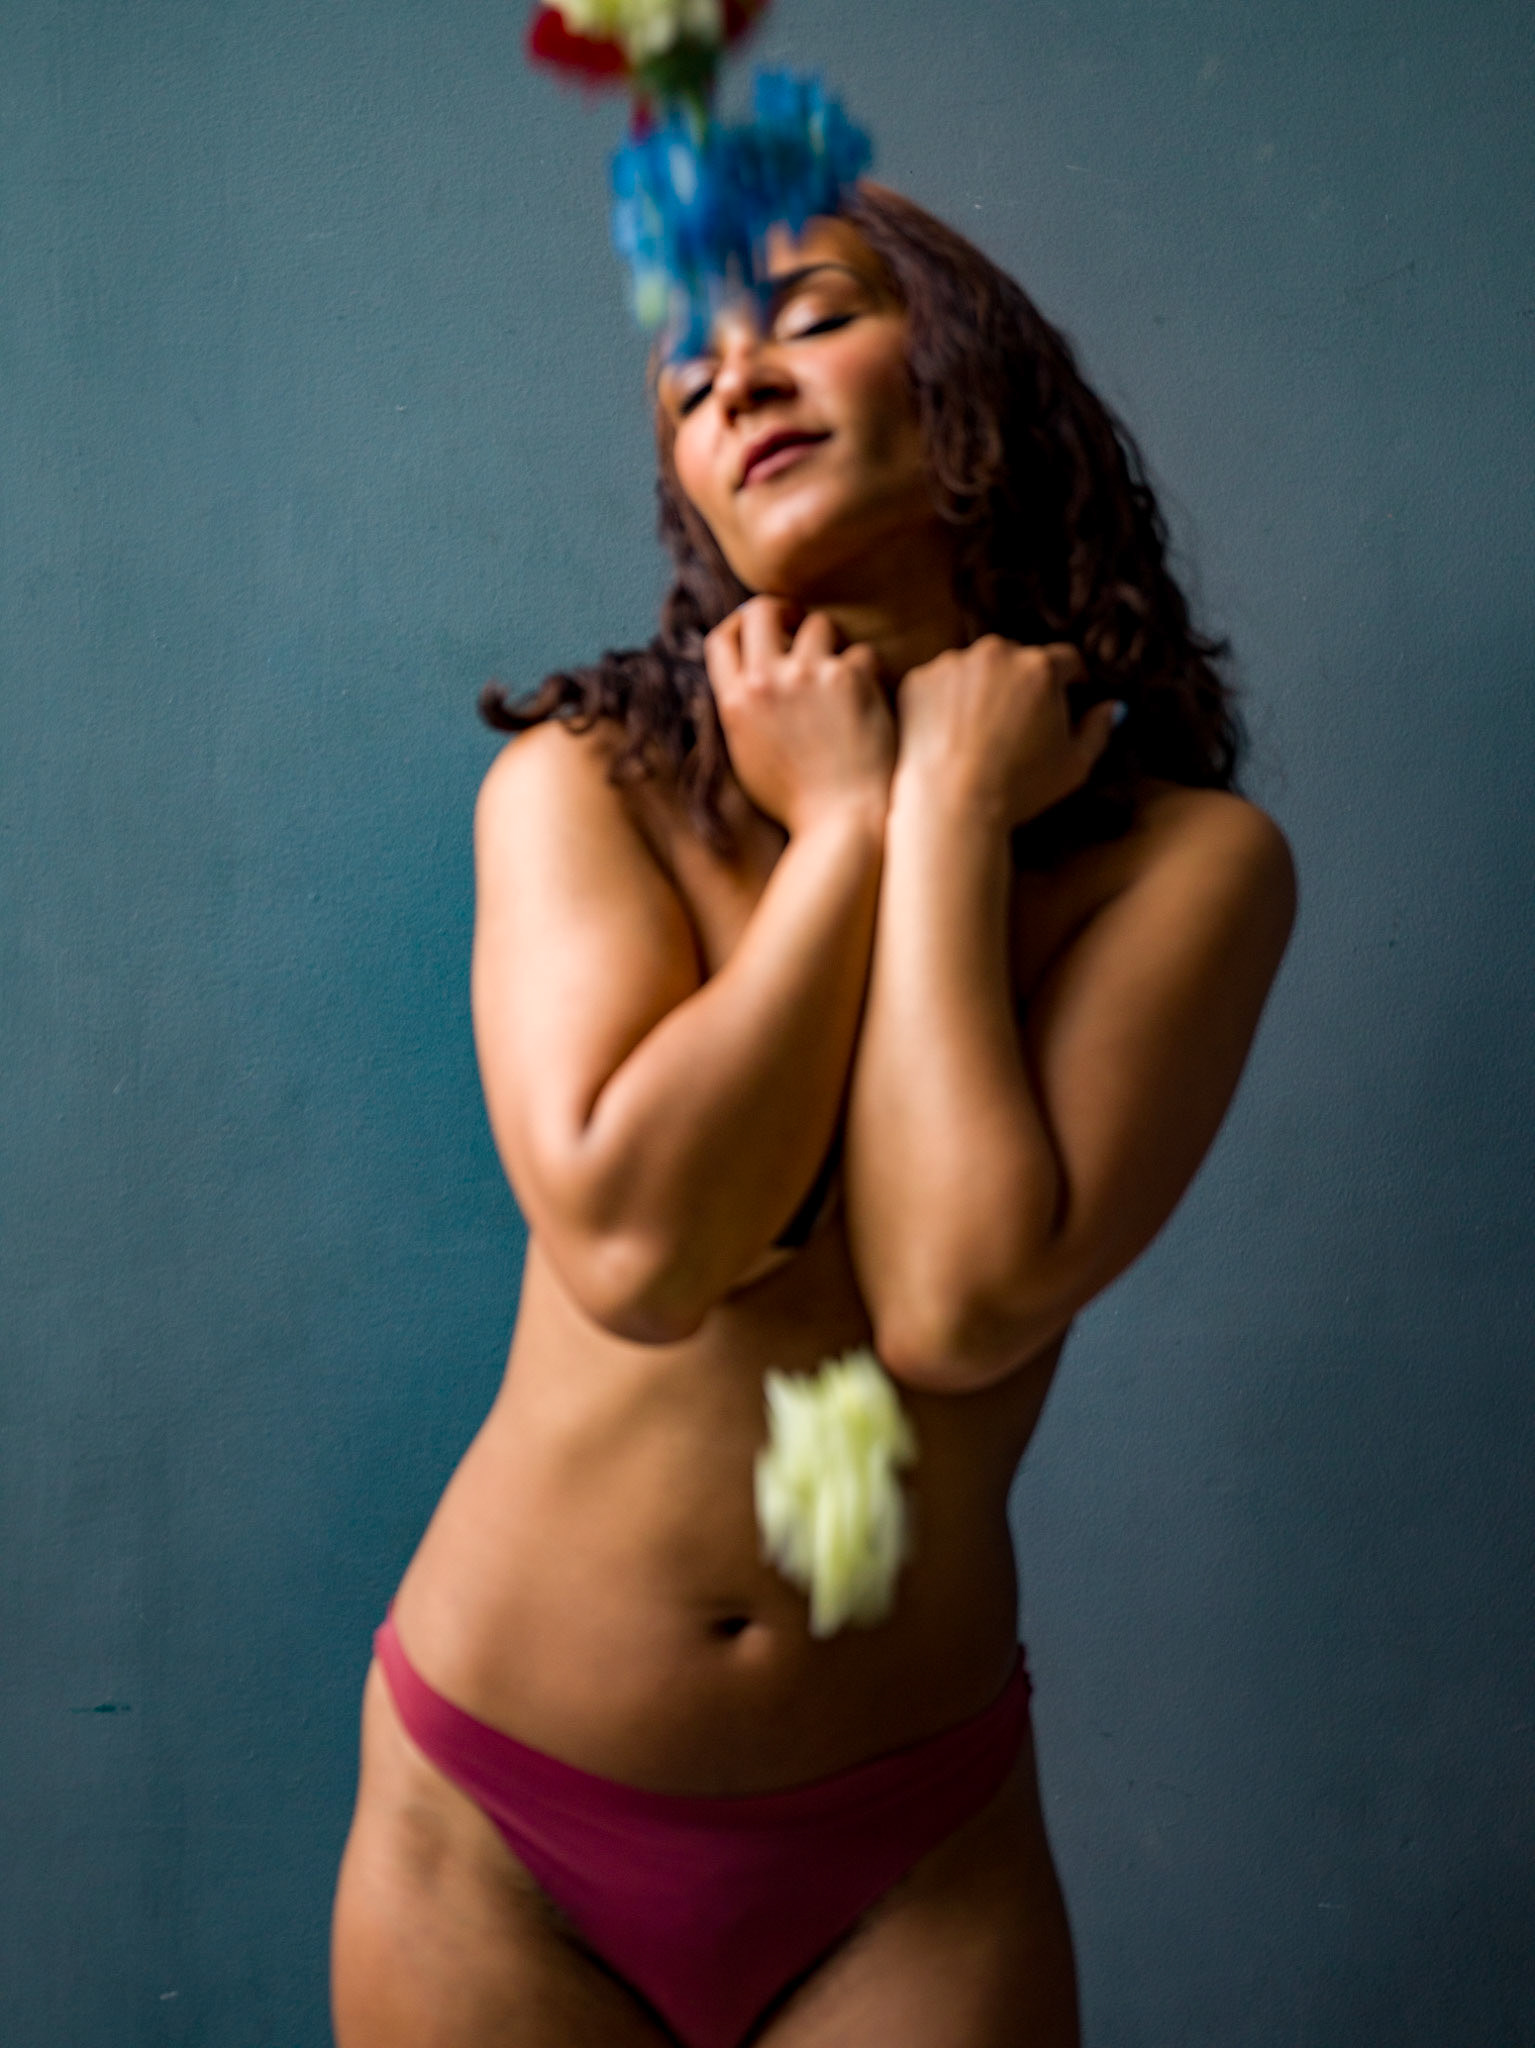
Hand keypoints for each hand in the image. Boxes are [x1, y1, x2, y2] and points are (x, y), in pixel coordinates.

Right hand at [705, 599, 896, 834]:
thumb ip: (743, 712)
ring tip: (841, 674)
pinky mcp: (850, 678)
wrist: (840, 822)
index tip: (760, 629)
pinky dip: (868, 674)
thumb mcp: (747, 757)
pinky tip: (871, 701)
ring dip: (831, 643)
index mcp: (735, 702)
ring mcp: (808, 676)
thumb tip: (747, 676)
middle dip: (783, 610)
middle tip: (800, 621)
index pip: (722, 638)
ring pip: (819, 624)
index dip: (740, 625)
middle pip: (762, 610)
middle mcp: (766, 681)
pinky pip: (861, 653)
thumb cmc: (796, 801)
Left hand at [894, 636, 1121, 829]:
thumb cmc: (1019, 788)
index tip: (1068, 696)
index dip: (1071, 681)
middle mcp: (997, 652)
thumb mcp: (1075, 765)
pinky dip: (945, 701)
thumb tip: (1112, 707)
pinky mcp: (918, 679)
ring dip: (983, 689)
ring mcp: (953, 663)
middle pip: (1019, 659)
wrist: (951, 804)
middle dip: (1024, 683)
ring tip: (979, 732)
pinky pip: (940, 683)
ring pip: (976, 668)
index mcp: (1042, 667)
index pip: (1067, 661)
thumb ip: (1098, 729)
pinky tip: (949, 735)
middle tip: (1018, 721)